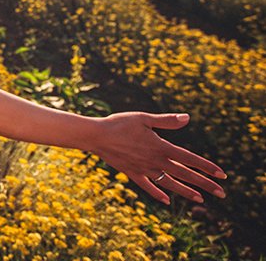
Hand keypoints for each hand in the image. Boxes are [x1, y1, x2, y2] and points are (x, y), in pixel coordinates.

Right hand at [87, 111, 226, 204]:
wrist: (96, 136)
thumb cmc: (119, 123)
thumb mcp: (144, 118)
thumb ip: (166, 121)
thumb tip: (188, 118)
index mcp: (160, 146)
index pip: (189, 159)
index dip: (206, 167)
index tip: (222, 175)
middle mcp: (154, 161)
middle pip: (184, 174)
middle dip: (204, 184)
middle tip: (221, 193)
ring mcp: (143, 169)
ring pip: (169, 183)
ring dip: (186, 192)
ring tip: (200, 199)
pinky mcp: (132, 173)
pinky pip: (148, 186)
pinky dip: (158, 194)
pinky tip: (167, 201)